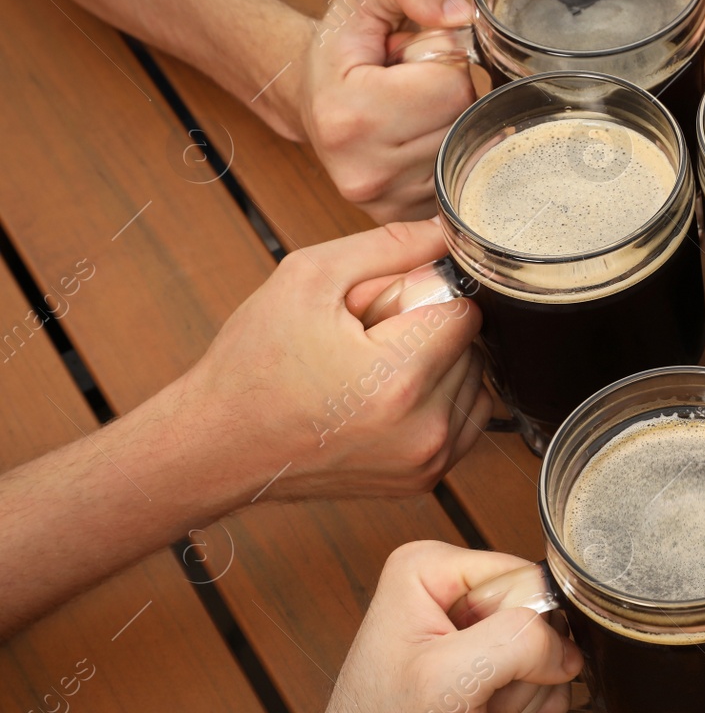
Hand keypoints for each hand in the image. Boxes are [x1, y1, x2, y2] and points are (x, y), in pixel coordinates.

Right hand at [174, 219, 490, 500]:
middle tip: (371, 340)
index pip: (466, 311)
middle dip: (430, 332)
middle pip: (473, 348)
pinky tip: (388, 397)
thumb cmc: (254, 364)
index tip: (387, 307)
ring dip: (441, 367)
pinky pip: (464, 422)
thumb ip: (389, 247)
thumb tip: (447, 233)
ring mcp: (428, 461)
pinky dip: (439, 402)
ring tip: (377, 370)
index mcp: (398, 378)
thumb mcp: (308, 278)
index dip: (428, 296)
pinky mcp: (426, 480)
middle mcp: (423, 428)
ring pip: (475, 384)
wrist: (220, 445)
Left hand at [294, 542, 580, 712]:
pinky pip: (536, 672)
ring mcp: (461, 630)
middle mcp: (443, 591)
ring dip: (525, 695)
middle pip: (537, 614)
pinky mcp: (475, 665)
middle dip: (526, 670)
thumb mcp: (449, 684)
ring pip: (543, 647)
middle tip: (481, 700)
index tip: (492, 674)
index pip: (526, 579)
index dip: (528, 632)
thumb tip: (568, 646)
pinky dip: (526, 707)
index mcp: (426, 570)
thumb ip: (516, 643)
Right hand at [300, 0, 477, 222]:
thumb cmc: (344, 44)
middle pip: (464, 117)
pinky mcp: (408, 218)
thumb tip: (459, 15)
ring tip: (411, 109)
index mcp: (351, 117)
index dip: (440, 57)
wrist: (311, 95)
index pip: (451, 83)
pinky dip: (453, 151)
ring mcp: (388, 204)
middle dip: (449, 91)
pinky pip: (465, 176)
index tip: (405, 58)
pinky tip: (420, 137)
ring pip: (469, 145)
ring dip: (451, 120)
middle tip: (409, 85)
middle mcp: (366, 173)